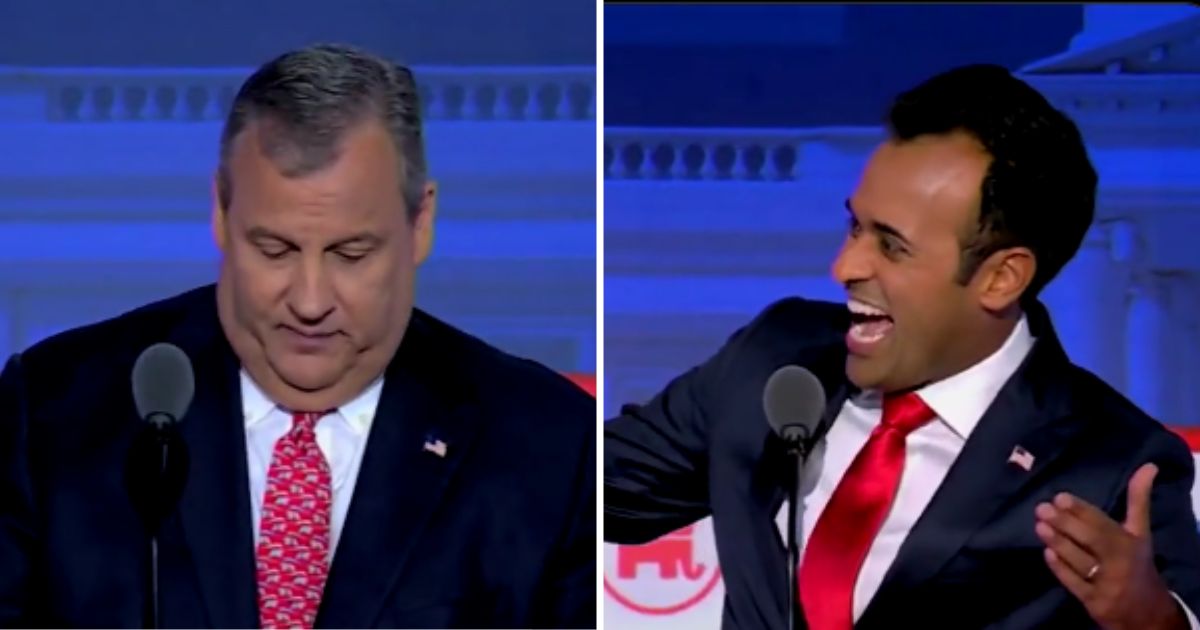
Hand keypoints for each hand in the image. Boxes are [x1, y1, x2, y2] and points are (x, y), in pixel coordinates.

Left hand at [1034, 463, 1187, 629]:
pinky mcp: (1094, 601)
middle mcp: (1120, 561)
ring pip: (1080, 561)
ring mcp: (1107, 583)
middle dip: (1066, 524)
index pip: (1104, 524)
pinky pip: (1075, 583)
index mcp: (1130, 542)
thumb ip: (1138, 499)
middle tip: (1042, 508)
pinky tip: (1046, 553)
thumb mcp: (1139, 531)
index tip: (1060, 497)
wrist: (1146, 610)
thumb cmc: (1136, 562)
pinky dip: (1061, 569)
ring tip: (1039, 526)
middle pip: (1092, 541)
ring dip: (1059, 543)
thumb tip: (1148, 466)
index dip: (1082, 511)